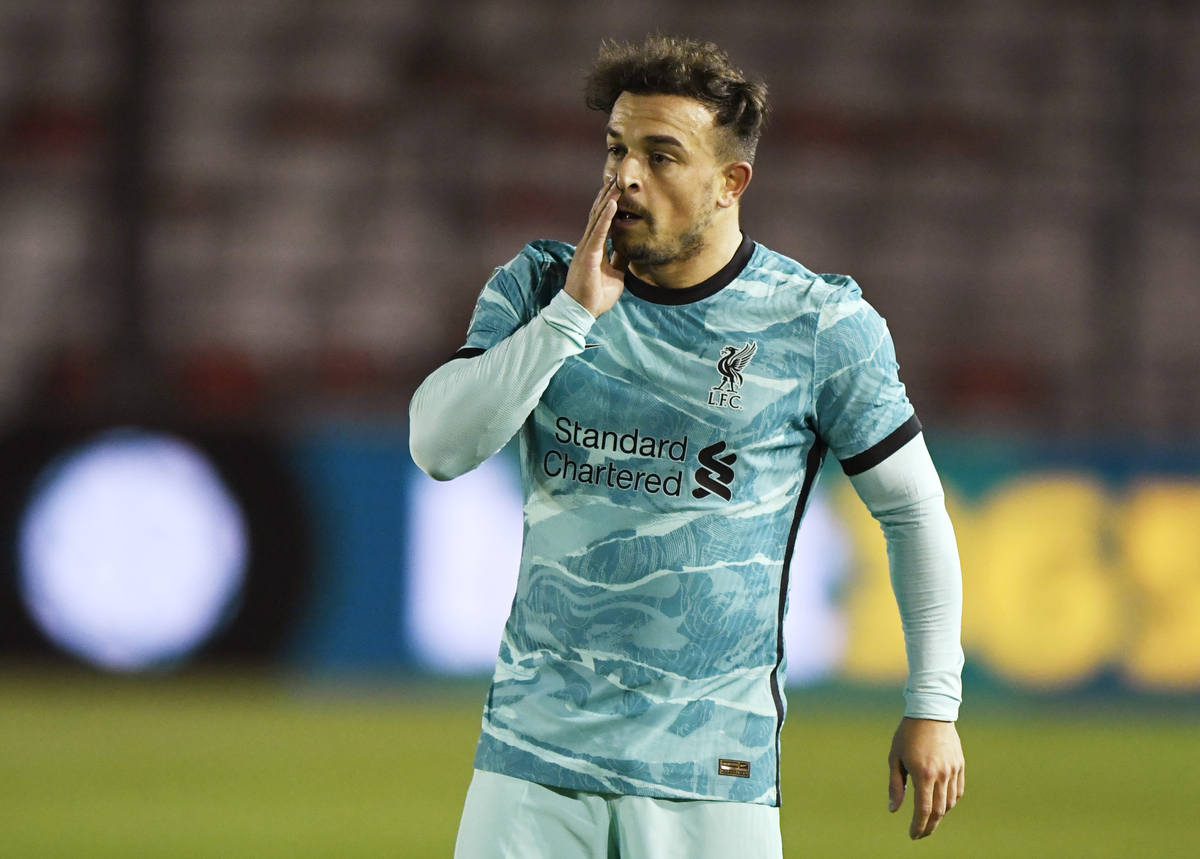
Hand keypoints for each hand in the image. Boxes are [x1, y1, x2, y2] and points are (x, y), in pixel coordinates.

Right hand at [563, 175, 626, 317]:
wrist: (581, 312)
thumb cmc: (595, 296)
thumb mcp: (615, 274)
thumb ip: (619, 260)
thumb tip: (629, 249)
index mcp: (594, 248)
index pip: (601, 221)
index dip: (608, 204)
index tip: (616, 189)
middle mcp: (588, 244)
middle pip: (598, 214)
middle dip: (607, 195)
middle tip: (616, 177)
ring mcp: (587, 248)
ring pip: (598, 218)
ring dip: (607, 200)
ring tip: (615, 184)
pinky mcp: (588, 255)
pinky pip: (599, 232)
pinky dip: (606, 217)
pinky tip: (612, 204)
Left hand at [887, 717, 964, 838]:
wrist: (931, 711)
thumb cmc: (908, 733)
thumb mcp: (895, 757)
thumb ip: (895, 785)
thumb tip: (893, 810)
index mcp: (923, 774)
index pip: (924, 810)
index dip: (918, 826)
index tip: (912, 835)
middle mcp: (941, 775)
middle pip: (938, 811)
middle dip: (929, 826)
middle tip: (920, 834)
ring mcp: (953, 771)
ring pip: (949, 803)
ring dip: (939, 815)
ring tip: (928, 819)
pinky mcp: (960, 765)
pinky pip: (957, 791)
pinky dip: (950, 802)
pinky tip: (941, 804)